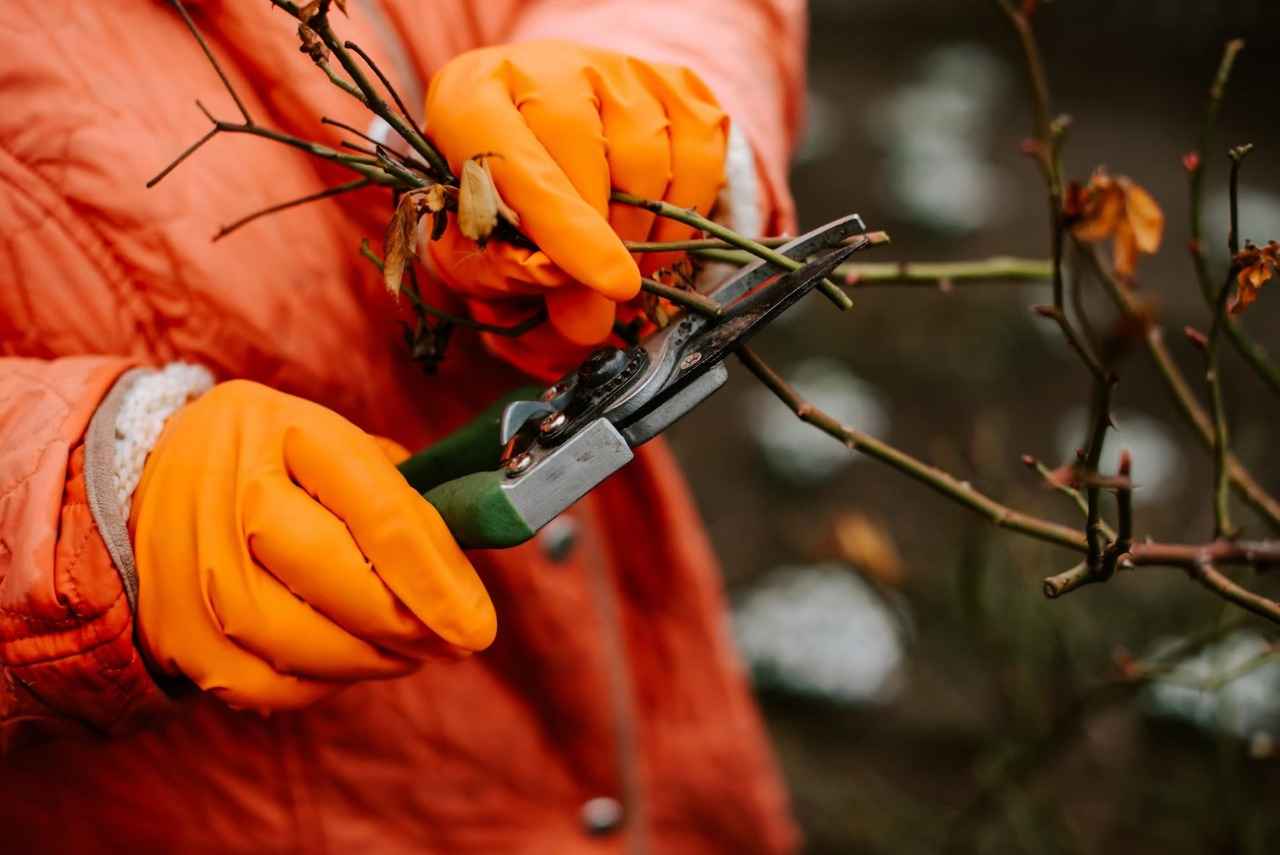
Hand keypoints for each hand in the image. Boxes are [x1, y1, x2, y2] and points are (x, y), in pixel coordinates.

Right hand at [129, 381, 494, 709]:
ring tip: (404, 652)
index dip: (436, 580)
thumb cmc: (277, 460)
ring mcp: (191, 562)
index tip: (477, 627)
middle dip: (407, 625)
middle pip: (336, 582)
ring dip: (368, 661)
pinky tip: (343, 663)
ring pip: (296, 642)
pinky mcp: (172, 626)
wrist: (155, 470)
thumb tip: (462, 582)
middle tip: (449, 641)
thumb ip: (404, 501)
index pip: (380, 515)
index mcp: (290, 431)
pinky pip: (259, 683)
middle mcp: (230, 491)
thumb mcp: (341, 447)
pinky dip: (315, 685)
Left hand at [425, 40, 727, 353]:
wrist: (550, 153)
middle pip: (589, 155)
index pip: (516, 160)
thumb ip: (522, 284)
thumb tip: (588, 322)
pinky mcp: (678, 86)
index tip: (610, 285)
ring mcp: (617, 70)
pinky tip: (650, 231)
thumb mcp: (482, 251)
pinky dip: (682, 215)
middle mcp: (543, 68)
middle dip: (603, 240)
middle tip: (603, 295)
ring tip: (618, 257)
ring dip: (641, 233)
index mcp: (469, 102)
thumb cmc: (504, 207)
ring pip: (648, 160)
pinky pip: (699, 161)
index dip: (564, 229)